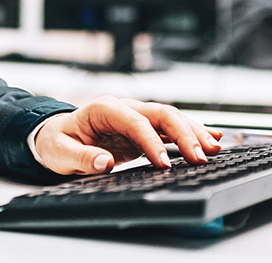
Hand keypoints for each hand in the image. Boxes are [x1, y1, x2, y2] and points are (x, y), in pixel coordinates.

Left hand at [32, 96, 224, 174]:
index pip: (135, 121)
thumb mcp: (60, 153)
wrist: (56, 135)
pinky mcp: (144, 129)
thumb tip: (105, 162)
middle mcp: (125, 107)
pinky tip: (211, 139)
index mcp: (104, 109)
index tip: (164, 164)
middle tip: (201, 157)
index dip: (152, 141)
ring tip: (215, 148)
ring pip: (171, 118)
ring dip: (194, 132)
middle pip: (161, 113)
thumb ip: (81, 158)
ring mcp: (136, 116)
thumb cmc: (57, 142)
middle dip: (184, 134)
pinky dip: (191, 133)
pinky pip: (171, 128)